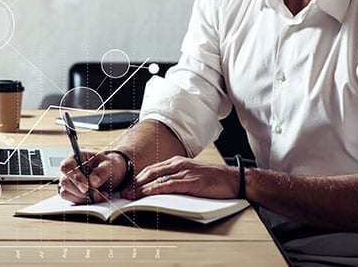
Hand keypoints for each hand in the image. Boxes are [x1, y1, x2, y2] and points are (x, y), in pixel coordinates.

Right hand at [59, 150, 126, 203]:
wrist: (111, 174)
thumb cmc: (107, 165)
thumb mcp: (109, 165)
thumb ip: (102, 171)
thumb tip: (93, 181)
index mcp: (75, 157)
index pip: (67, 166)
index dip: (74, 177)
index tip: (86, 187)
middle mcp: (70, 170)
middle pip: (65, 182)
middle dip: (81, 191)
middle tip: (97, 194)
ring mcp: (70, 182)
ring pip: (66, 193)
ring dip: (83, 198)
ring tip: (100, 195)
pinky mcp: (73, 193)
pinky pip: (72, 200)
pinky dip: (85, 202)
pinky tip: (97, 198)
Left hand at [122, 156, 238, 199]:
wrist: (233, 179)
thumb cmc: (213, 179)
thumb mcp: (190, 175)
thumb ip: (176, 178)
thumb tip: (160, 188)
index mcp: (177, 162)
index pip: (152, 169)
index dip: (138, 178)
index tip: (127, 186)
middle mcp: (178, 164)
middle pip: (150, 172)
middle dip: (135, 183)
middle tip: (124, 192)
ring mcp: (184, 172)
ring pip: (157, 178)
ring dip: (141, 187)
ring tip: (130, 196)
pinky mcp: (191, 181)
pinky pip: (169, 185)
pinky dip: (156, 189)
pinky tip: (148, 194)